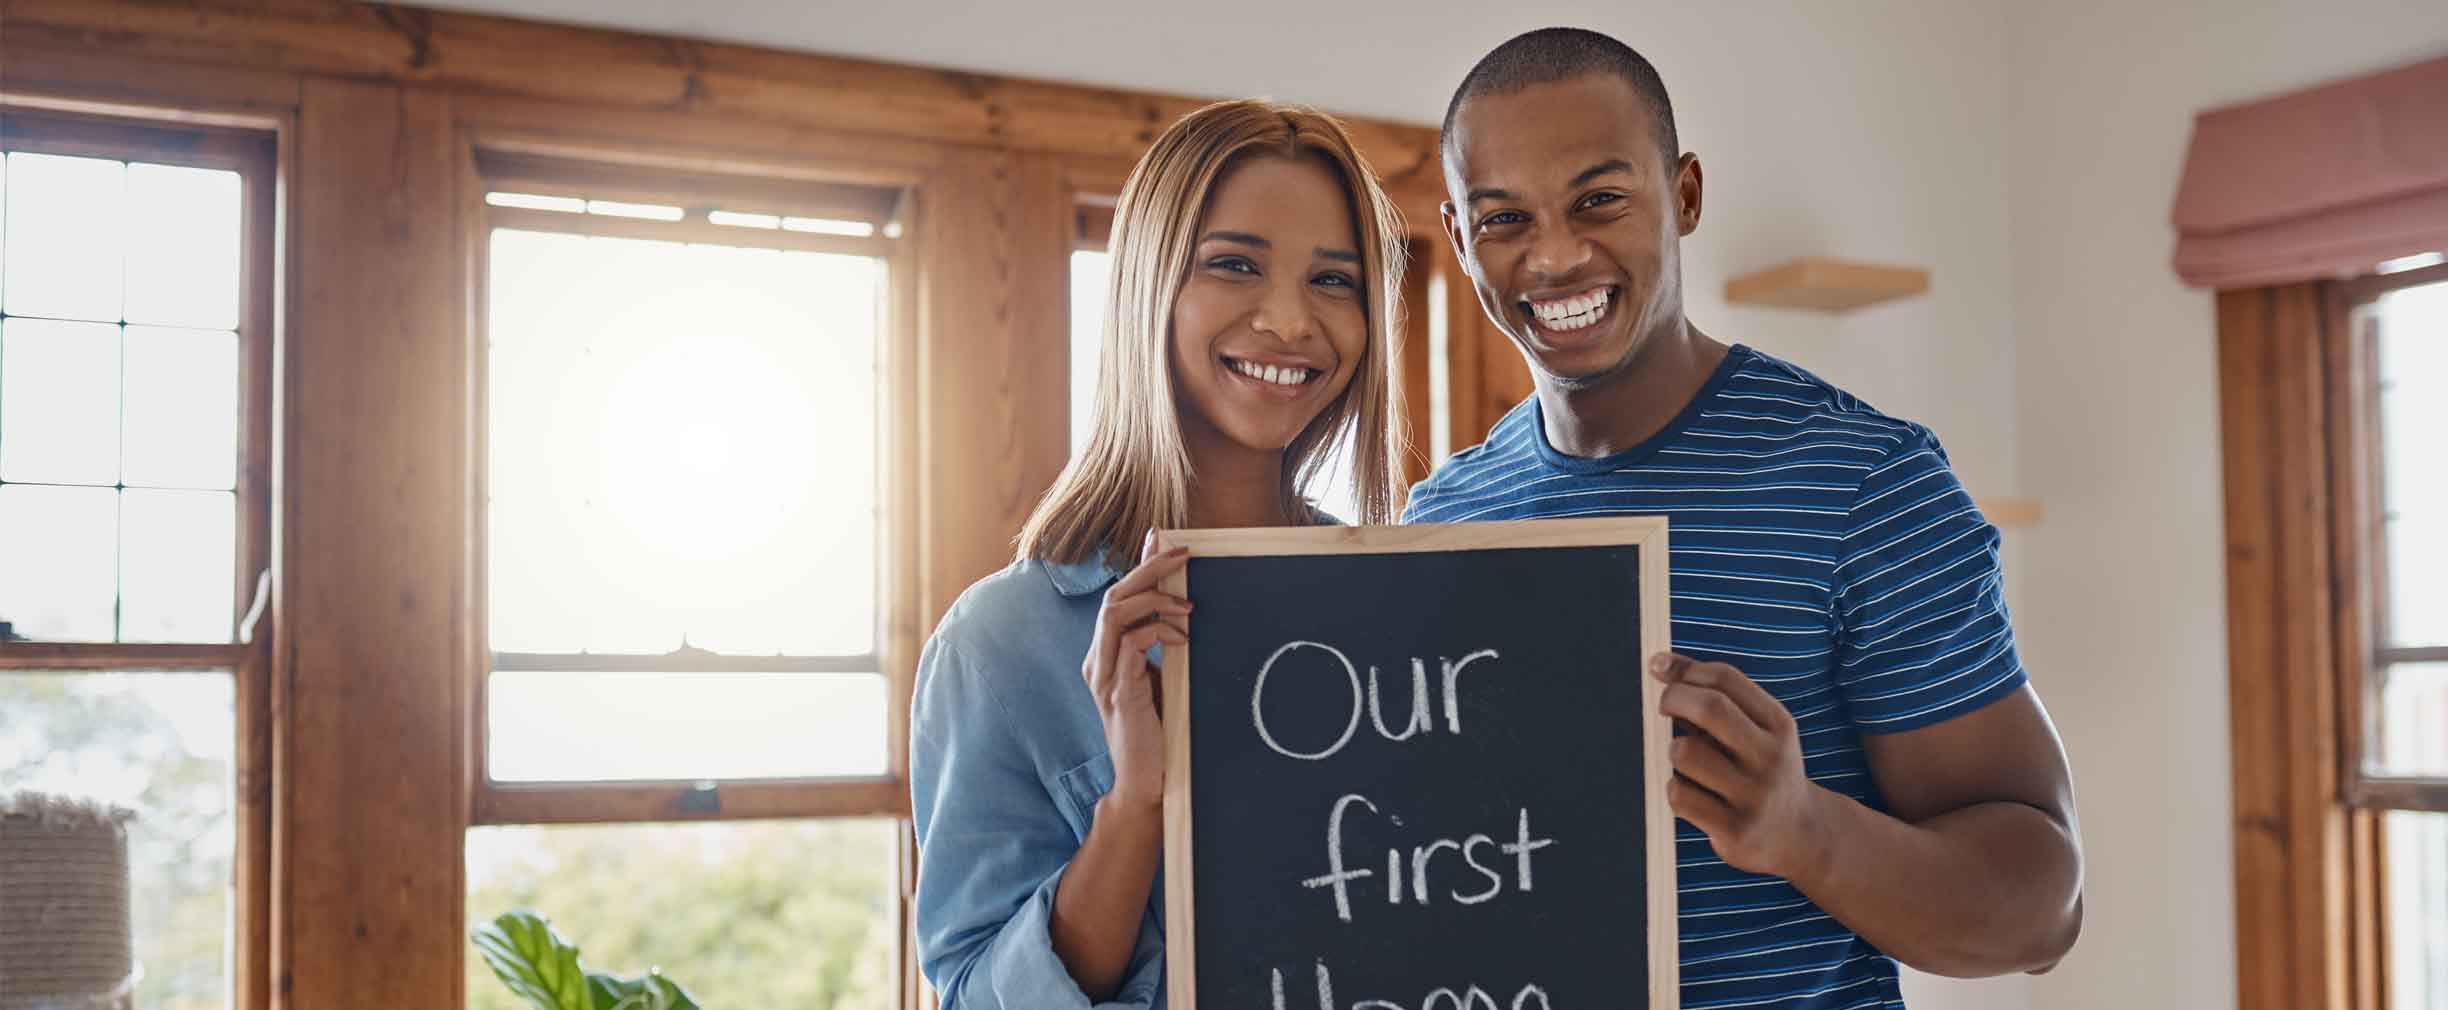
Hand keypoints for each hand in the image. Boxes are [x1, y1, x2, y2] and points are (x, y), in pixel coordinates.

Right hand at [1083, 535, 1191, 810]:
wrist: (1146, 783)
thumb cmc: (1158, 734)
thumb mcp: (1162, 679)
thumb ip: (1163, 646)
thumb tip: (1182, 609)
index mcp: (1106, 655)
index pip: (1118, 597)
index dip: (1139, 567)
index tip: (1163, 541)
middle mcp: (1098, 661)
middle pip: (1114, 596)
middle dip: (1149, 570)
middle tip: (1183, 555)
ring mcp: (1104, 675)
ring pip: (1116, 612)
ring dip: (1155, 599)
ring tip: (1189, 605)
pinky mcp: (1117, 691)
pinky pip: (1131, 643)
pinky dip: (1159, 632)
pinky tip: (1184, 640)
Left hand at [1650, 652, 1834, 882]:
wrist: (1802, 835)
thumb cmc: (1762, 769)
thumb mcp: (1755, 730)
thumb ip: (1711, 695)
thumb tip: (1658, 662)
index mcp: (1779, 724)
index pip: (1725, 678)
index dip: (1687, 671)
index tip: (1664, 673)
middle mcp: (1771, 757)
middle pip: (1709, 707)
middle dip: (1673, 698)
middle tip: (1664, 706)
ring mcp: (1754, 795)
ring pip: (1685, 753)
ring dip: (1674, 751)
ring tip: (1687, 761)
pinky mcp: (1735, 830)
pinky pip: (1680, 795)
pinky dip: (1675, 788)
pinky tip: (1692, 793)